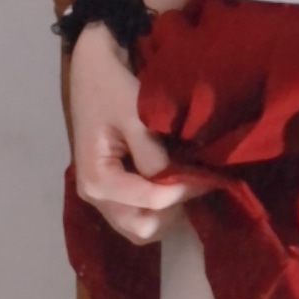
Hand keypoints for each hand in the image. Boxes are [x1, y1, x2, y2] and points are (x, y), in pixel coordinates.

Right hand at [69, 23, 197, 245]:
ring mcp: (101, 197)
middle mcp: (94, 196)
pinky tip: (174, 188)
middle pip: (143, 228)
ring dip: (167, 215)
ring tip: (187, 187)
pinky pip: (136, 215)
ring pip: (140, 228)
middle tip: (196, 185)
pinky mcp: (110, 191)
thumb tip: (178, 182)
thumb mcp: (134, 114)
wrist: (91, 70)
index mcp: (97, 179)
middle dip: (174, 212)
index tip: (207, 174)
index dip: (184, 191)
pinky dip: (158, 210)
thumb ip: (153, 153)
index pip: (151, 202)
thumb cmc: (110, 88)